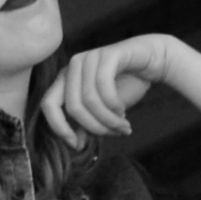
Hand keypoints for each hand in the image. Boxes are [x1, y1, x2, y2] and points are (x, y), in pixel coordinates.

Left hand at [40, 34, 200, 144]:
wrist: (152, 60)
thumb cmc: (125, 85)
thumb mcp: (102, 110)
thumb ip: (86, 124)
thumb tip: (76, 145)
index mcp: (65, 79)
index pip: (48, 105)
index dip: (60, 128)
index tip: (78, 145)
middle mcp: (73, 66)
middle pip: (73, 107)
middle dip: (95, 127)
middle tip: (114, 134)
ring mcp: (89, 58)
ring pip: (90, 100)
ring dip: (109, 120)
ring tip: (123, 126)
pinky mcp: (107, 54)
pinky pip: (104, 86)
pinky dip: (115, 105)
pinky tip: (123, 111)